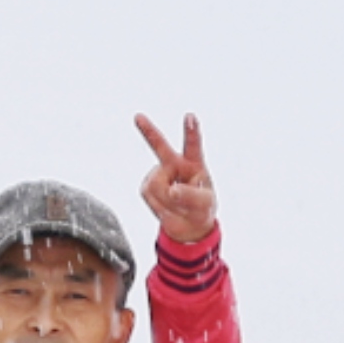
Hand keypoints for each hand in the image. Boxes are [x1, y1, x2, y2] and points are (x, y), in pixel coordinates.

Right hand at [130, 111, 217, 246]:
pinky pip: (149, 194)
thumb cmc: (201, 209)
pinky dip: (158, 206)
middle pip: (160, 146)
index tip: (190, 117)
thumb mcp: (205, 204)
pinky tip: (166, 207)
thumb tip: (172, 190)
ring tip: (177, 206)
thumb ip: (192, 196)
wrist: (187, 225)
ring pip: (158, 185)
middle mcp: (175, 165)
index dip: (192, 131)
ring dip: (168, 201)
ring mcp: (159, 175)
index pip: (193, 146)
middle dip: (148, 131)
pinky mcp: (147, 187)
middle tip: (138, 117)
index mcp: (194, 164)